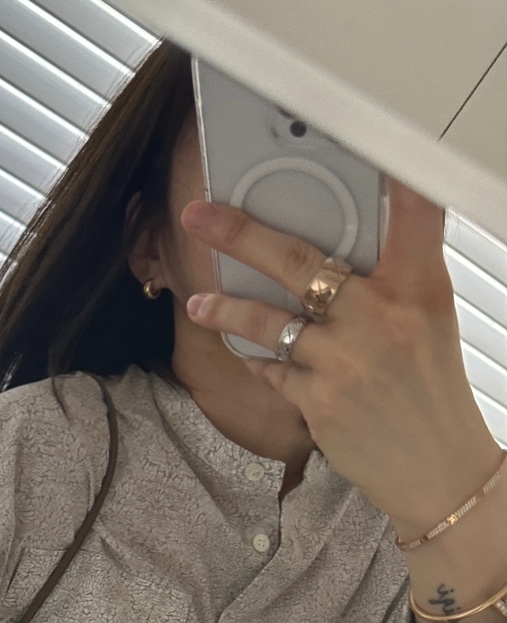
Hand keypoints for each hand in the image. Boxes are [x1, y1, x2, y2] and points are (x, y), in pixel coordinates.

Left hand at [179, 180, 500, 531]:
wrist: (437, 469)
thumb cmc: (431, 390)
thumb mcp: (428, 320)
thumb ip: (391, 279)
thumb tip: (345, 249)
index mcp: (418, 288)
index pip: (413, 214)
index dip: (392, 173)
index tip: (364, 138)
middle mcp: (380, 317)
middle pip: (301, 262)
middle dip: (243, 234)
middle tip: (201, 215)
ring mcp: (344, 361)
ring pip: (270, 321)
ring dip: (228, 309)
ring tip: (199, 301)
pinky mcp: (319, 401)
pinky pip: (270, 368)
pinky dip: (254, 357)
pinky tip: (239, 348)